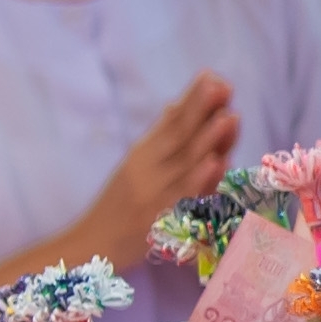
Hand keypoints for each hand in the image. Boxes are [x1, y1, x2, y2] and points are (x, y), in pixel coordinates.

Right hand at [74, 75, 242, 258]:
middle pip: (179, 137)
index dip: (191, 100)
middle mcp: (147, 170)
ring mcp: (155, 193)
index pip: (170, 123)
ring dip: (208, 139)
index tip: (211, 75)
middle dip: (201, 111)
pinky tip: (216, 163)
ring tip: (228, 116)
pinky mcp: (162, 217)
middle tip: (222, 85)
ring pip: (186, 163)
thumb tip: (176, 106)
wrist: (92, 246)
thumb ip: (158, 139)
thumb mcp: (132, 167)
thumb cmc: (117, 207)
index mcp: (141, 155)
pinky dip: (201, 179)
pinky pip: (185, 196)